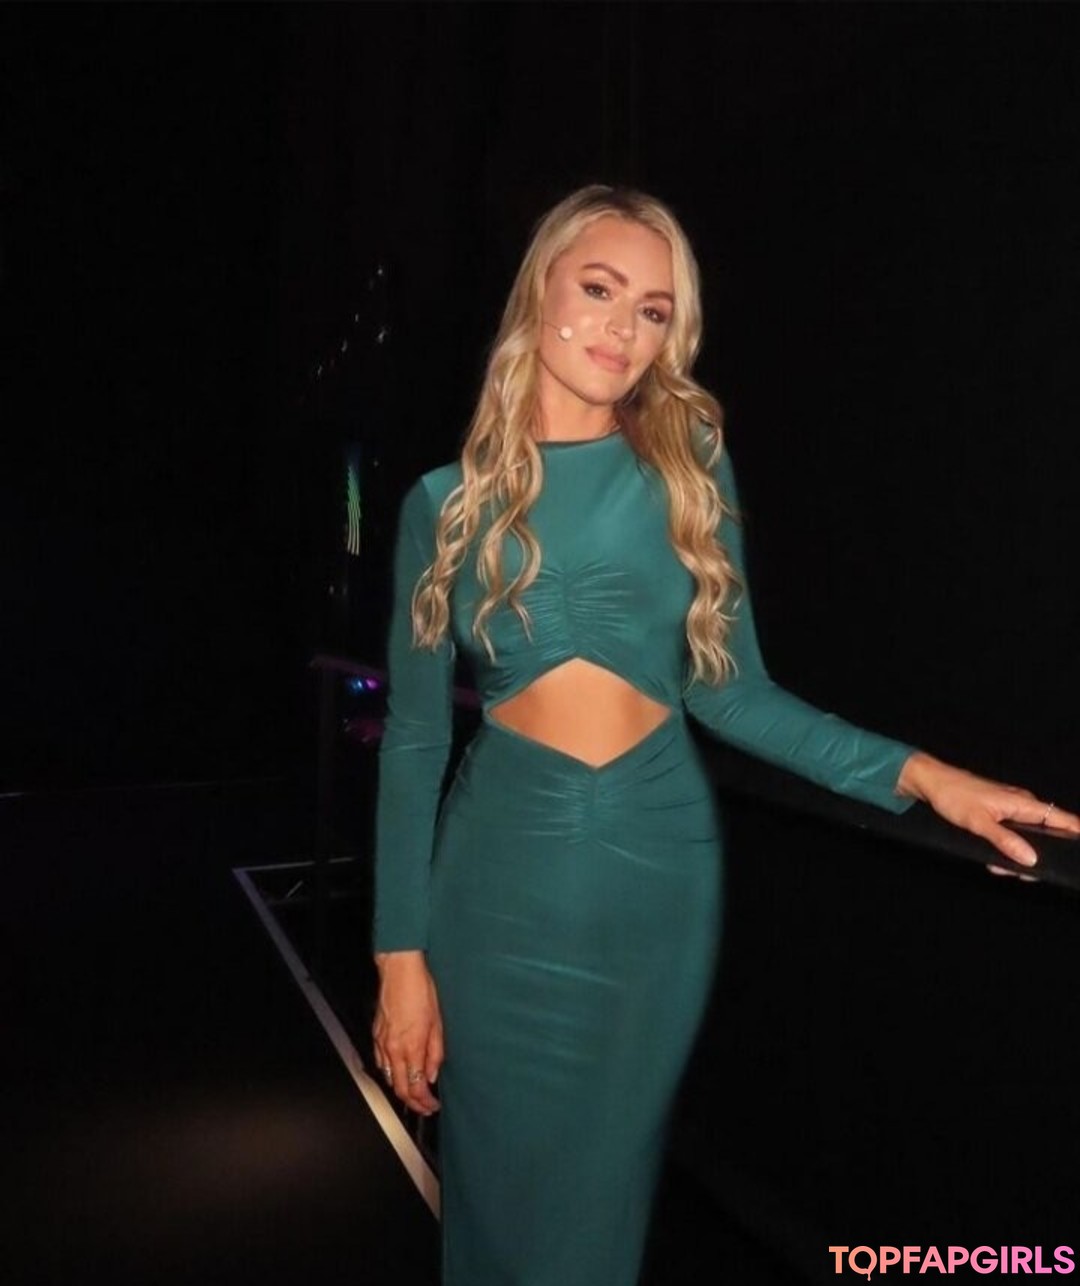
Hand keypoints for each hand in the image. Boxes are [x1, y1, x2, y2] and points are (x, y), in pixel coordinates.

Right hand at [372, 950, 443, 1115]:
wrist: (399, 971)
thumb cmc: (420, 991)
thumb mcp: (437, 1022)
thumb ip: (434, 1052)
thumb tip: (431, 1074)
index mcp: (411, 1046)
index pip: (416, 1086)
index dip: (424, 1102)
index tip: (433, 1105)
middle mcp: (393, 1048)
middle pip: (399, 1088)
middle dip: (413, 1103)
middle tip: (425, 1106)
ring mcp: (381, 1043)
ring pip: (388, 1077)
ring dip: (401, 1089)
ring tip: (414, 1093)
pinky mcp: (375, 1035)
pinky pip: (380, 1063)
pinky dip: (390, 1073)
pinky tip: (398, 1072)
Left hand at [897, 751, 1079, 876]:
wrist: (932, 782)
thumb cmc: (954, 796)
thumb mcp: (979, 823)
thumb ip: (1005, 841)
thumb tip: (1032, 859)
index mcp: (1023, 803)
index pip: (1062, 818)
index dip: (1076, 834)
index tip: (1078, 854)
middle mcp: (1022, 805)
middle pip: (1046, 833)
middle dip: (1039, 856)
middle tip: (1025, 874)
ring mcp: (1010, 809)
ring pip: (1026, 837)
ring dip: (1017, 855)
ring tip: (1000, 868)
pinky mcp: (998, 814)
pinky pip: (1011, 834)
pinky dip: (1005, 847)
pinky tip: (993, 860)